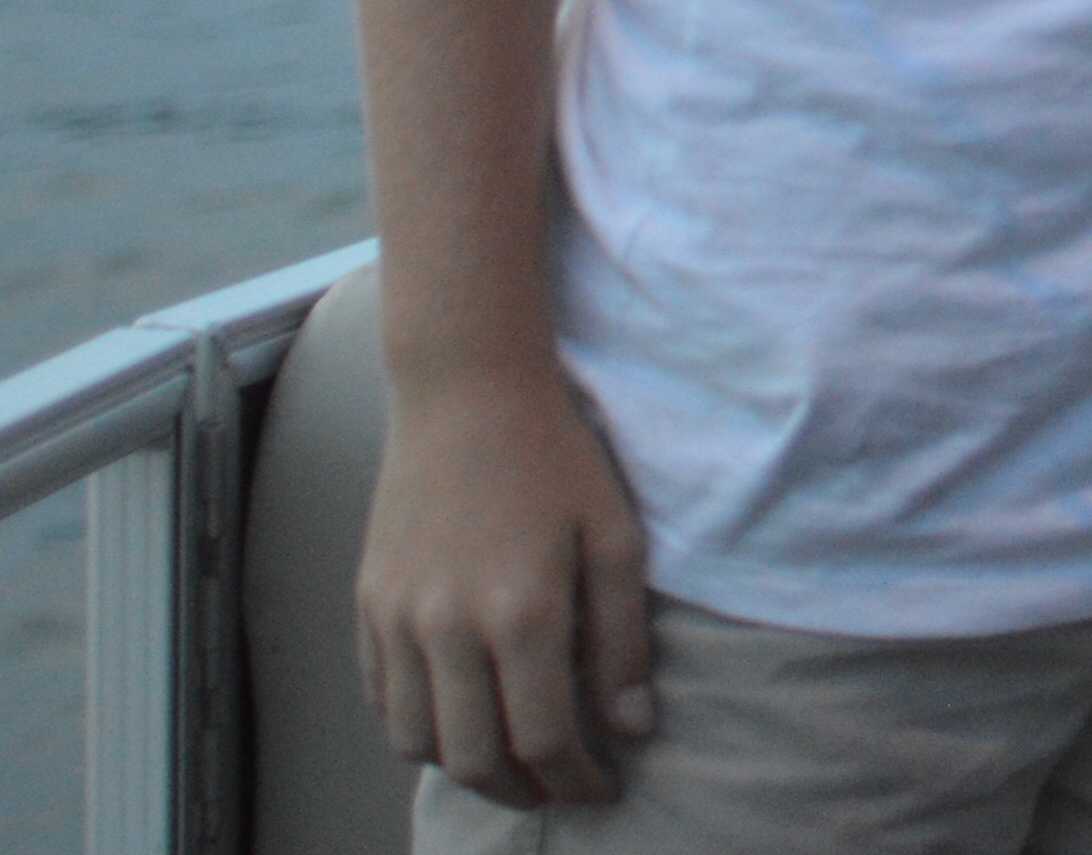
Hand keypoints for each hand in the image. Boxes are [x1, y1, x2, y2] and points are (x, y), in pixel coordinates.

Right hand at [356, 366, 654, 808]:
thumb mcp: (615, 537)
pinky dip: (416, 729)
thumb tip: (632, 726)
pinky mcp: (365, 604)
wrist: (468, 394)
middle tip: (559, 788)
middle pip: (474, 757)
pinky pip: (380, 698)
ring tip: (511, 765)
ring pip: (415, 741)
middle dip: (523, 791)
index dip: (577, 778)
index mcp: (519, 612)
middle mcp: (445, 627)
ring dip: (466, 769)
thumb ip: (622, 639)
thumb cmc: (556, 458)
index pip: (544, 738)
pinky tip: (458, 720)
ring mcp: (395, 618)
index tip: (606, 784)